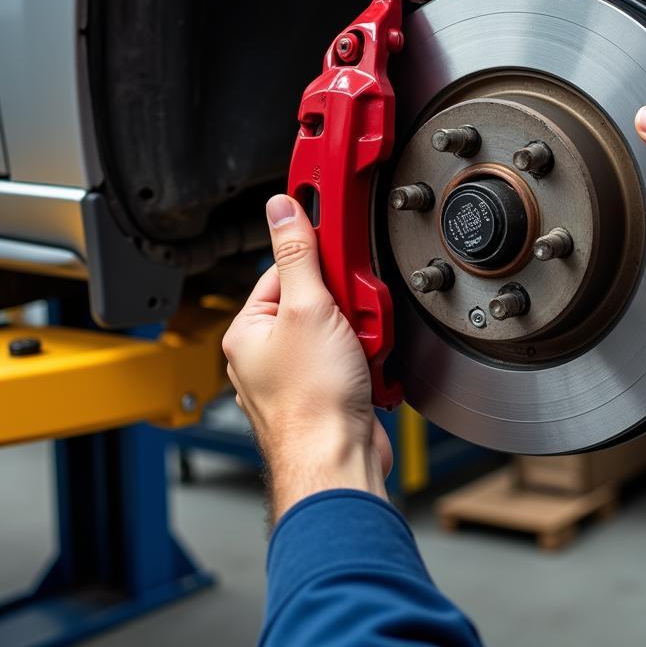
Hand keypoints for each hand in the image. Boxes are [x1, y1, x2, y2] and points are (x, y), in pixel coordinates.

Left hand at [222, 194, 392, 520]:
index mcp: (249, 329)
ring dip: (361, 331)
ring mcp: (298, 374)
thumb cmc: (312, 402)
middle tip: (355, 312)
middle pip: (317, 297)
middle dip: (347, 302)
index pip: (285, 269)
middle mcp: (267, 352)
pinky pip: (352, 356)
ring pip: (339, 327)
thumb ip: (298, 253)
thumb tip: (282, 209)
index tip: (341, 253)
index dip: (318, 261)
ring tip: (363, 345)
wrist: (339, 460)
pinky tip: (370, 365)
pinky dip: (367, 356)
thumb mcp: (308, 308)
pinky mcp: (328, 391)